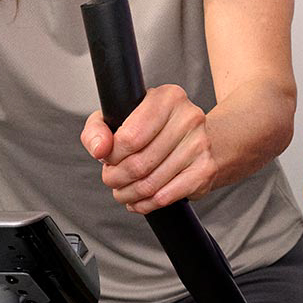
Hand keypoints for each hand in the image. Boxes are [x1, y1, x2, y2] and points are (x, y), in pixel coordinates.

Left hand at [81, 84, 216, 215]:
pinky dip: (147, 204)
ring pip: (150, 184)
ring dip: (129, 193)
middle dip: (116, 178)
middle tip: (113, 178)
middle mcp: (188, 118)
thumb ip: (97, 130)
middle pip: (139, 164)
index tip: (108, 158)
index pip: (129, 137)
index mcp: (167, 98)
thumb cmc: (154, 128)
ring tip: (124, 190)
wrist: (195, 138)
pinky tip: (141, 199)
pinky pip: (166, 197)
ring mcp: (200, 145)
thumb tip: (99, 149)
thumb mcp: (118, 118)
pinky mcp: (205, 170)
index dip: (112, 156)